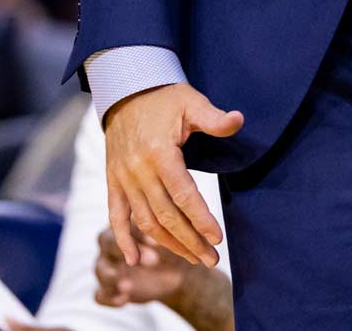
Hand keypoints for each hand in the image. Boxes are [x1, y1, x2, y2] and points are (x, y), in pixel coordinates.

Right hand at [94, 227, 190, 306]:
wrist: (174, 273)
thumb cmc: (170, 248)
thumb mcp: (170, 239)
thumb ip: (164, 234)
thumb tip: (167, 235)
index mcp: (124, 223)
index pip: (123, 221)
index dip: (138, 232)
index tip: (157, 243)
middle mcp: (110, 242)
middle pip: (106, 241)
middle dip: (126, 250)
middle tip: (151, 260)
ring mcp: (106, 266)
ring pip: (100, 269)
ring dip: (113, 276)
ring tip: (127, 285)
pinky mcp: (107, 289)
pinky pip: (100, 294)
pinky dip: (109, 297)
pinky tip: (124, 299)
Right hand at [104, 83, 241, 267]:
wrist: (125, 90)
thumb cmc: (164, 98)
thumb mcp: (191, 102)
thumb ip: (214, 118)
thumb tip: (239, 120)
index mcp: (159, 152)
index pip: (184, 195)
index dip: (201, 219)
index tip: (217, 238)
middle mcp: (138, 170)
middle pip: (166, 215)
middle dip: (190, 240)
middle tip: (211, 259)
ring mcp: (123, 178)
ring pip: (145, 221)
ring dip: (168, 244)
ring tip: (191, 258)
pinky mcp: (113, 180)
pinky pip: (116, 215)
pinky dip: (124, 239)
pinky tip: (135, 260)